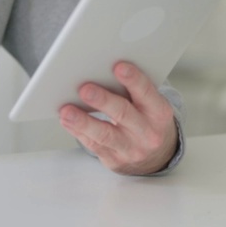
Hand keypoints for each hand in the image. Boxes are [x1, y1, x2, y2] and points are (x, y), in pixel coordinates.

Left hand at [59, 61, 177, 175]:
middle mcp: (147, 132)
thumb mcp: (151, 104)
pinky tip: (67, 121)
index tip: (119, 67)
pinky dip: (78, 131)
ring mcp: (131, 149)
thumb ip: (133, 90)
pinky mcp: (114, 160)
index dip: (134, 80)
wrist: (156, 156)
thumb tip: (103, 71)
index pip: (147, 93)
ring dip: (83, 121)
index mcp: (159, 112)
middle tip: (85, 89)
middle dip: (103, 101)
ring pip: (105, 134)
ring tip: (67, 111)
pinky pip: (93, 145)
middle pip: (123, 114)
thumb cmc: (147, 120)